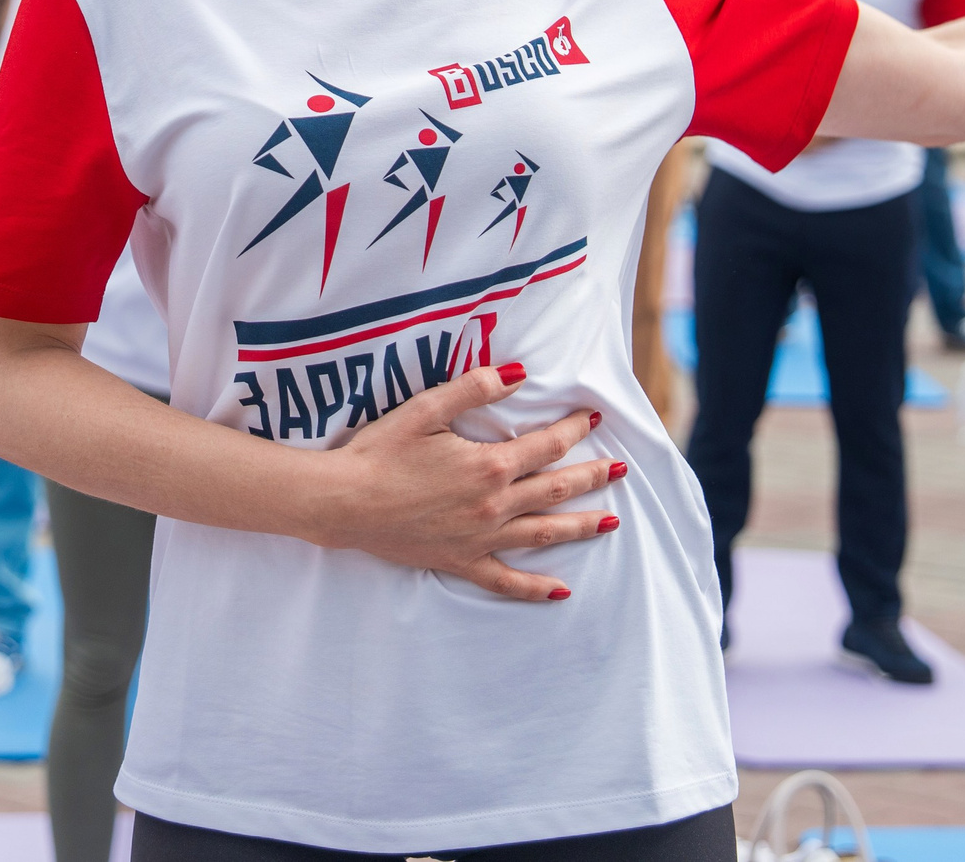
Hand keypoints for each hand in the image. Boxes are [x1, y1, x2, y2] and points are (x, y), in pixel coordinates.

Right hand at [314, 363, 620, 601]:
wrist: (344, 502)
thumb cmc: (380, 452)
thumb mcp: (425, 409)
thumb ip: (475, 388)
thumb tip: (519, 373)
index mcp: (488, 465)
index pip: (545, 446)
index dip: (571, 429)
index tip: (592, 417)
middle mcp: (493, 505)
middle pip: (554, 490)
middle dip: (591, 476)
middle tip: (620, 469)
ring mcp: (479, 538)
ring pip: (543, 533)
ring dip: (580, 526)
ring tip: (611, 522)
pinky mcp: (460, 561)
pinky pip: (505, 579)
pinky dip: (534, 588)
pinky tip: (560, 591)